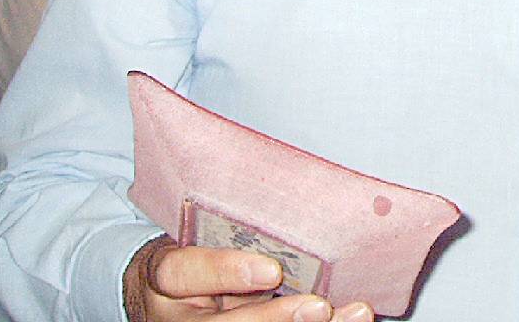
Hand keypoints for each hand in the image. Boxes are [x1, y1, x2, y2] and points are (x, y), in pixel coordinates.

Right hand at [123, 238, 374, 321]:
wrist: (170, 295)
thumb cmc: (196, 255)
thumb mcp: (197, 240)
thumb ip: (234, 236)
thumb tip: (296, 208)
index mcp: (168, 279)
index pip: (184, 273)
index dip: (227, 272)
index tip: (272, 270)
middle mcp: (183, 317)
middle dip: (275, 319)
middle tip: (319, 307)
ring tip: (350, 315)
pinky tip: (347, 320)